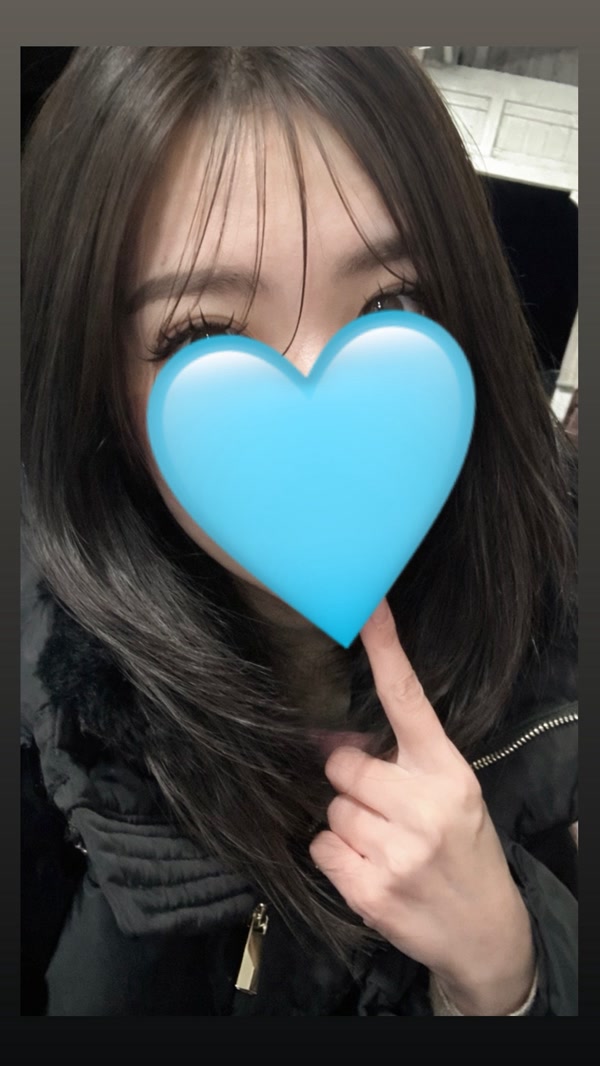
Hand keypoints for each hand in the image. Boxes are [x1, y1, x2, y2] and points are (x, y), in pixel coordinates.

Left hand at [309, 598, 535, 1014]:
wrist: (484, 933)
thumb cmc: (462, 850)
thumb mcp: (453, 796)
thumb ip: (403, 763)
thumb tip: (332, 743)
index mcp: (449, 772)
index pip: (409, 700)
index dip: (387, 651)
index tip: (369, 608)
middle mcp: (425, 806)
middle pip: (344, 765)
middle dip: (352, 784)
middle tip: (382, 808)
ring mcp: (397, 851)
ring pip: (331, 809)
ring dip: (346, 823)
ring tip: (384, 845)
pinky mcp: (370, 890)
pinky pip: (321, 847)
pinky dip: (336, 857)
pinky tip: (369, 869)